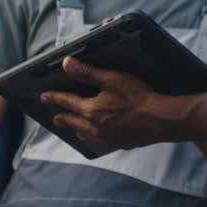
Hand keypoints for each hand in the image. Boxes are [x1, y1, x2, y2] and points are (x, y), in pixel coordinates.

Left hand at [40, 56, 178, 149]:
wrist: (162, 120)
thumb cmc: (139, 98)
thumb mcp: (112, 79)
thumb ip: (88, 72)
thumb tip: (66, 64)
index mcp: (90, 110)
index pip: (66, 102)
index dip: (54, 97)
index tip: (44, 96)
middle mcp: (95, 127)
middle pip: (73, 121)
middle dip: (62, 117)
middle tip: (55, 117)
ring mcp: (108, 137)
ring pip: (86, 134)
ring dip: (78, 129)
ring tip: (74, 129)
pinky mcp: (120, 143)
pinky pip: (101, 141)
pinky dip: (95, 136)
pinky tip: (99, 135)